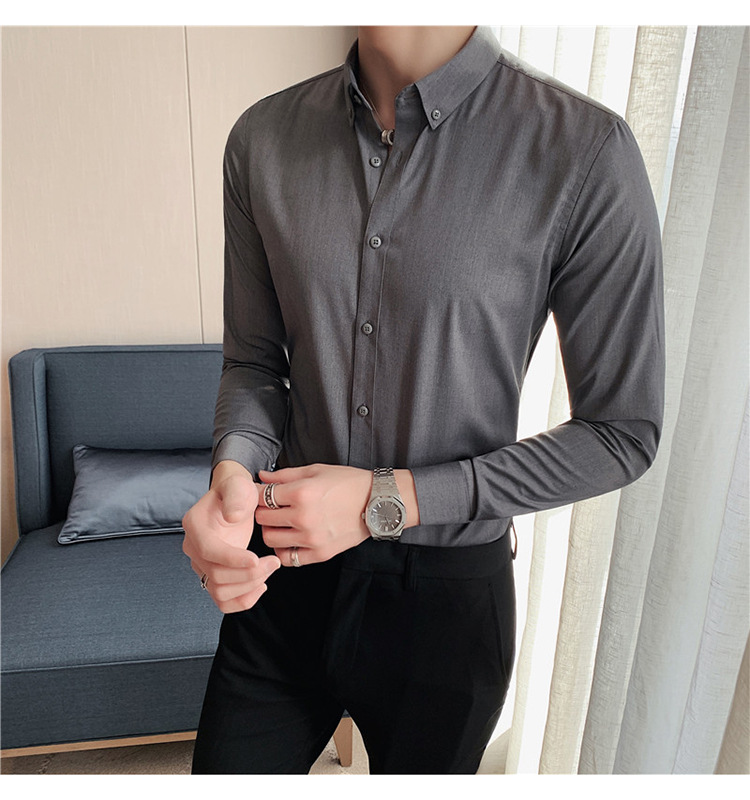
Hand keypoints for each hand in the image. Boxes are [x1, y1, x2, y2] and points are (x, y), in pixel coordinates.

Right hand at [182, 461, 280, 612]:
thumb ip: (236, 498)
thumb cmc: (236, 491)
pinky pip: (223, 600)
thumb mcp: (238, 486)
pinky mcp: (213, 575)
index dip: (233, 559)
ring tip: (270, 568)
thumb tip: (233, 517)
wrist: (235, 500)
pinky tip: (261, 585)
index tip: (257, 558)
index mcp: (195, 525)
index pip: (209, 550)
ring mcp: (202, 564)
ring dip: (249, 587)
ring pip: (220, 591)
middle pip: (216, 575)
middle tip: (273, 562)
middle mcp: (193, 548)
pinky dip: (242, 600)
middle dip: (248, 573)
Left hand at [255, 464, 371, 566]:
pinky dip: (284, 549)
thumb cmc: (347, 482)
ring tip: (281, 523)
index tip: (261, 493)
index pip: (261, 496)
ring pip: (270, 539)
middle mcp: (303, 517)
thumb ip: (284, 475)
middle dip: (263, 511)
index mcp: (301, 493)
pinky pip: (288, 558)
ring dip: (271, 530)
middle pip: (262, 518)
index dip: (257, 493)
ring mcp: (312, 538)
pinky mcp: (320, 553)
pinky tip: (290, 538)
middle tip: (271, 507)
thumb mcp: (316, 471)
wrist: (377, 502)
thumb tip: (260, 477)